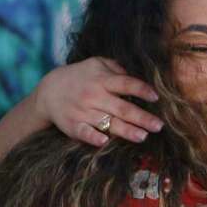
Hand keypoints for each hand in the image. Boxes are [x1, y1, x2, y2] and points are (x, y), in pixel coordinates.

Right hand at [35, 57, 162, 145]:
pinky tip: (105, 141)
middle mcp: (94, 96)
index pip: (125, 84)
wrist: (48, 91)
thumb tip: (137, 75)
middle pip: (122, 108)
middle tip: (159, 126)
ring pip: (108, 123)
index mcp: (102, 80)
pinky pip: (84, 132)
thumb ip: (116, 68)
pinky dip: (93, 137)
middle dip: (142, 117)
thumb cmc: (80, 77)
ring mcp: (83, 112)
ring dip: (126, 130)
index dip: (141, 90)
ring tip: (143, 136)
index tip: (156, 97)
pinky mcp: (73, 125)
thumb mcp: (96, 64)